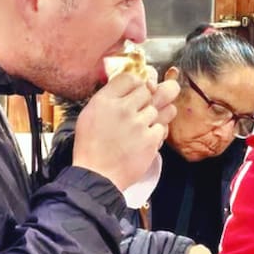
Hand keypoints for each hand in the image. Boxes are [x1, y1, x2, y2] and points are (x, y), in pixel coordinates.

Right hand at [72, 72, 178, 189]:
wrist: (97, 175)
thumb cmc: (91, 147)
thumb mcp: (90, 115)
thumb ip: (109, 98)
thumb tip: (133, 86)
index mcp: (104, 100)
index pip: (130, 77)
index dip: (136, 84)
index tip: (136, 92)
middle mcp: (122, 108)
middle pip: (147, 90)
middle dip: (145, 101)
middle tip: (137, 113)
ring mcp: (138, 124)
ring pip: (158, 109)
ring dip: (152, 118)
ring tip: (139, 130)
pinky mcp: (150, 139)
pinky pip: (162, 128)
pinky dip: (155, 134)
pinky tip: (143, 141)